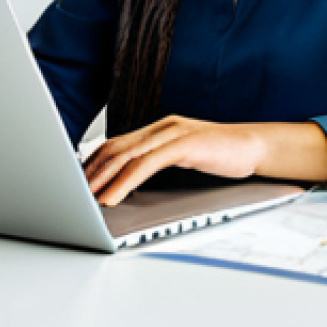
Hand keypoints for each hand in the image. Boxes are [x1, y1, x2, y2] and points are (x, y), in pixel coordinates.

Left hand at [84, 116, 266, 205]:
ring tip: (85, 199)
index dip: (93, 163)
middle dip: (89, 172)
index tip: (77, 183)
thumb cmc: (224, 156)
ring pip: (125, 155)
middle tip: (70, 194)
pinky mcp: (184, 144)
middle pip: (114, 147)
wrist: (257, 147)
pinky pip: (146, 164)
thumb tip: (132, 184)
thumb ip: (161, 164)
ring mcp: (173, 133)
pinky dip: (125, 182)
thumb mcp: (185, 159)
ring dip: (101, 179)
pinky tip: (113, 198)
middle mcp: (162, 127)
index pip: (117, 144)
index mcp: (160, 129)